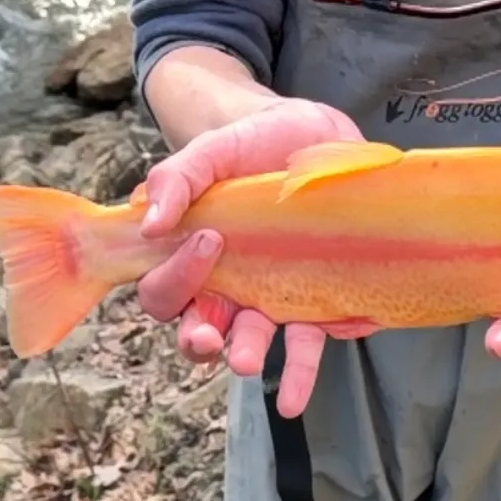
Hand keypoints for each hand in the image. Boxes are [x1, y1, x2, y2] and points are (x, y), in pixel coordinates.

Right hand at [134, 95, 362, 418]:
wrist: (309, 132)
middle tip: (214, 343)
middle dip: (205, 344)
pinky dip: (340, 328)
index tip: (208, 239)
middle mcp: (230, 289)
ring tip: (258, 367)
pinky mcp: (322, 293)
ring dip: (260, 356)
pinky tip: (353, 325)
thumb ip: (175, 178)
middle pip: (203, 333)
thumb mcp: (209, 150)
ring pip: (262, 340)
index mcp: (192, 262)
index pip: (163, 293)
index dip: (175, 279)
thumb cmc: (248, 146)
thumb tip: (148, 224)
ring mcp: (276, 296)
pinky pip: (327, 324)